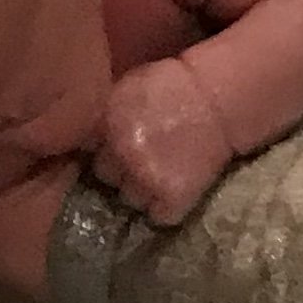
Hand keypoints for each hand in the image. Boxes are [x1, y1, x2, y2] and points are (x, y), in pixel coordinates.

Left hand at [98, 58, 235, 225]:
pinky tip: (174, 190)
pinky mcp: (171, 199)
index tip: (113, 147)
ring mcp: (144, 179)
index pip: (86, 151)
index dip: (102, 149)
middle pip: (105, 177)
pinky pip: (159, 216)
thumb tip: (88, 135)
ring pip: (130, 199)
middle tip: (137, 161)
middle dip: (119, 170)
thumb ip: (105, 115)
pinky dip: (166, 208)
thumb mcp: (127, 88)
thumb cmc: (173, 86)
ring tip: (159, 174)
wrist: (216, 100)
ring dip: (141, 190)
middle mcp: (120, 155)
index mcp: (105, 125)